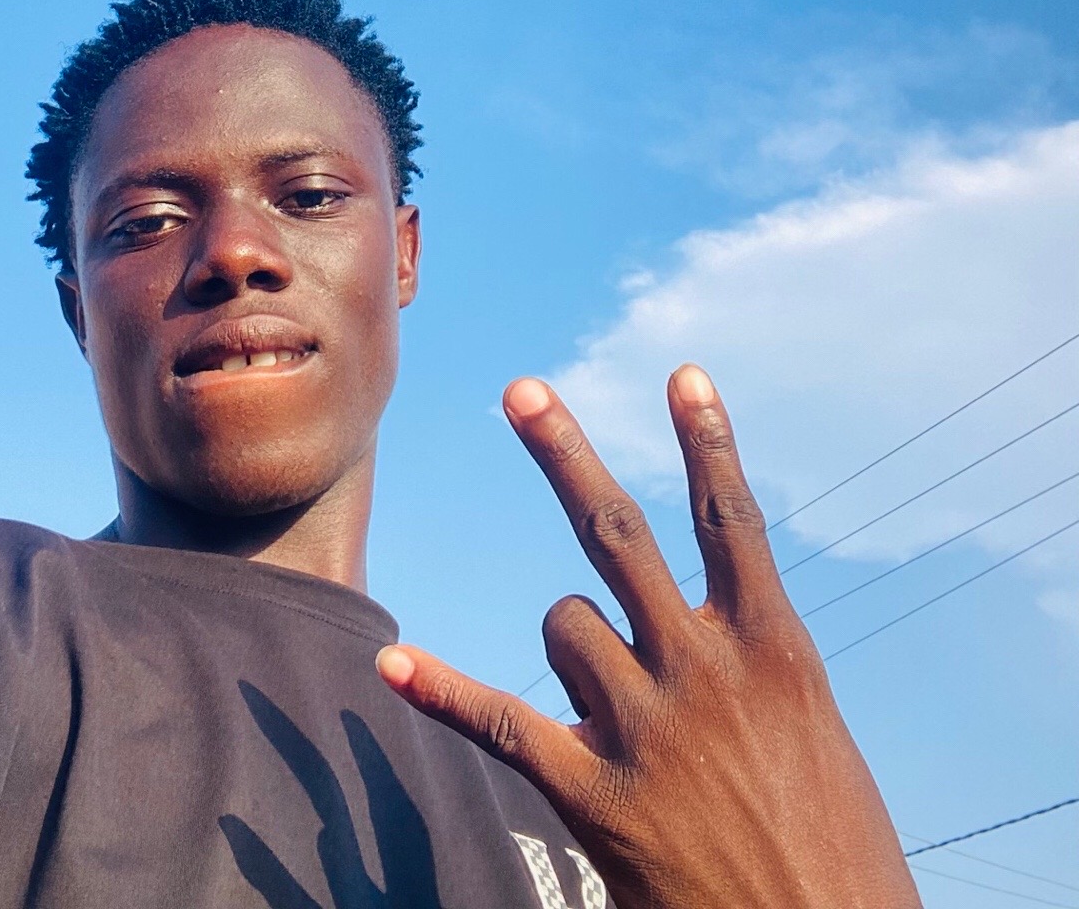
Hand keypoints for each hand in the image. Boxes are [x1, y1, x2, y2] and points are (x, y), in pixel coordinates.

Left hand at [377, 366, 919, 908]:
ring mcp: (647, 731)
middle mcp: (706, 673)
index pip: (732, 522)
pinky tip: (394, 662)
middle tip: (521, 392)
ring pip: (565, 623)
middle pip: (618, 532)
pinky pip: (501, 722)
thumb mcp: (817, 739)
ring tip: (608, 699)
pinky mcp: (597, 798)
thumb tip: (704, 628)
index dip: (708, 442)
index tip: (683, 374)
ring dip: (569, 638)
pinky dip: (442, 689)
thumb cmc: (837, 857)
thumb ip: (751, 670)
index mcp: (775, 652)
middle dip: (564, 454)